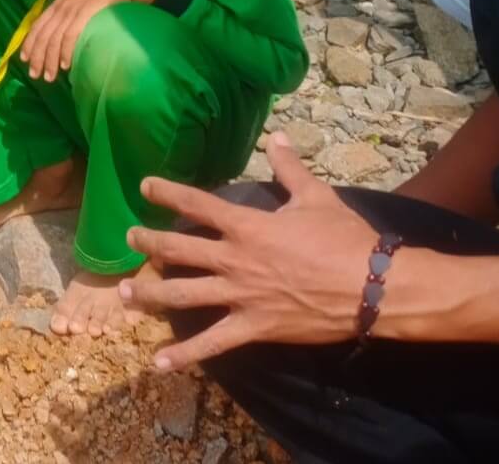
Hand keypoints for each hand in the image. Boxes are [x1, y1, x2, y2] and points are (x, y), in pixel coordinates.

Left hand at [20, 0, 157, 81]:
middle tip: (36, 75)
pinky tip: (65, 65)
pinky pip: (71, 35)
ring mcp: (74, 8)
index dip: (29, 44)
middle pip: (43, 35)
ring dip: (50, 60)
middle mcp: (62, 5)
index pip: (37, 25)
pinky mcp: (87, 12)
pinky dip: (65, 51)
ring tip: (50, 76)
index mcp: (59, 2)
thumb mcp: (82, 2)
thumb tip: (63, 39)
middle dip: (37, 57)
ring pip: (54, 38)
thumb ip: (71, 16)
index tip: (24, 60)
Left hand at [119, 133, 378, 370]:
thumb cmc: (345, 239)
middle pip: (179, 249)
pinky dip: (184, 354)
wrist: (374, 287)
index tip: (145, 186)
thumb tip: (277, 136)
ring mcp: (240, 295)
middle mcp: (234, 260)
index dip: (167, 192)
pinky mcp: (253, 326)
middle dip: (150, 242)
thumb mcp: (316, 196)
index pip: (197, 203)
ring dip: (150, 294)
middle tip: (129, 237)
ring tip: (124, 295)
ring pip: (184, 294)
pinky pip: (212, 344)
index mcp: (247, 225)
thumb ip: (289, 167)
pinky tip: (159, 362)